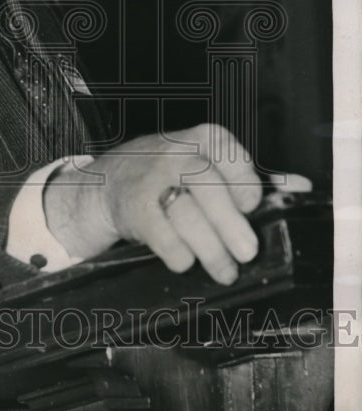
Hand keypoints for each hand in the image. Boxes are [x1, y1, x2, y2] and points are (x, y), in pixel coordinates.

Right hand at [44, 123, 262, 284]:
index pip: (231, 156)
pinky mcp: (133, 208)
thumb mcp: (209, 165)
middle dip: (231, 225)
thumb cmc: (170, 174)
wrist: (109, 182)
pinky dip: (178, 254)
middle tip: (247, 253)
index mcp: (203, 138)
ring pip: (187, 216)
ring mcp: (150, 179)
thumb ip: (251, 177)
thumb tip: (300, 189)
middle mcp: (176, 153)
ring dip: (210, 250)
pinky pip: (162, 236)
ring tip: (225, 271)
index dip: (245, 184)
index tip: (253, 206)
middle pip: (208, 188)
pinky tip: (186, 261)